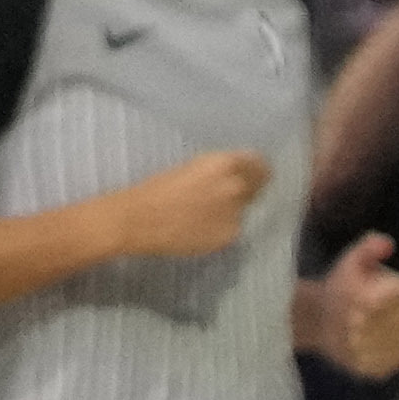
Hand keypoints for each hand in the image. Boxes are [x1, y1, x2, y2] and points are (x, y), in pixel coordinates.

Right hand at [106, 148, 274, 268]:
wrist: (140, 220)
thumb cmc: (155, 188)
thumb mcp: (190, 168)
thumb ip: (217, 170)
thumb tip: (234, 175)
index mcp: (223, 163)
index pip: (258, 163)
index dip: (254, 167)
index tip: (252, 170)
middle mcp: (235, 187)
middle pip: (258, 185)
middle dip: (248, 186)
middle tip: (228, 191)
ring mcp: (235, 213)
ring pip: (244, 208)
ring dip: (233, 208)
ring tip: (207, 211)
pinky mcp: (229, 236)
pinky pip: (233, 227)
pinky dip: (223, 226)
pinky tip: (202, 226)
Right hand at [295, 231, 398, 373]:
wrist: (313, 324)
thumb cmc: (334, 290)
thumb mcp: (347, 262)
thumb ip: (368, 248)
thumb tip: (389, 242)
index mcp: (374, 299)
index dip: (395, 286)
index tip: (376, 288)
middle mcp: (379, 327)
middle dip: (397, 307)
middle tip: (375, 308)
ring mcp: (381, 351)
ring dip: (394, 328)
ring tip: (373, 325)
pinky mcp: (379, 369)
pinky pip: (398, 357)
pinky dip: (392, 350)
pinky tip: (376, 341)